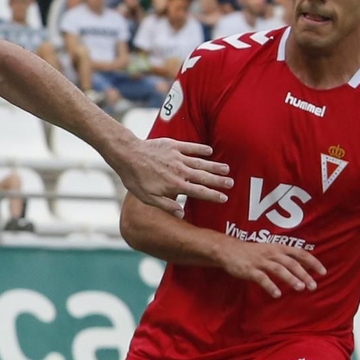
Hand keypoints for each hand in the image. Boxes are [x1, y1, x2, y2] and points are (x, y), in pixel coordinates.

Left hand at [113, 136, 231, 214]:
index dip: (213, 196)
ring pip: (200, 162)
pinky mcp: (173, 146)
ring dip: (214, 166)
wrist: (128, 155)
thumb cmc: (135, 179)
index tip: (224, 198)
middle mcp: (180, 171)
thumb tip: (182, 214)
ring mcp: (177, 157)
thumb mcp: (147, 198)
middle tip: (232, 183)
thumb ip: (166, 205)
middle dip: (219, 181)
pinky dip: (201, 149)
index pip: (199, 192)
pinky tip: (210, 151)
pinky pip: (191, 147)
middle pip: (204, 177)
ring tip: (227, 168)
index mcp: (175, 185)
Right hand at [214, 236, 325, 296]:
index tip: (323, 272)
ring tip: (300, 288)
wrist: (228, 250)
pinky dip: (270, 286)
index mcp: (278, 247)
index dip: (313, 262)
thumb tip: (305, 266)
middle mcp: (271, 252)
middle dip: (304, 274)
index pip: (300, 253)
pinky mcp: (249, 269)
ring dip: (290, 279)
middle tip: (313, 286)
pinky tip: (277, 294)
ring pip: (278, 269)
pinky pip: (262, 278)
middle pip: (291, 263)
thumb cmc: (252, 252)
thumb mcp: (270, 249)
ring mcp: (260, 261)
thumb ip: (285, 257)